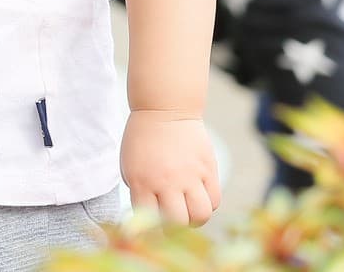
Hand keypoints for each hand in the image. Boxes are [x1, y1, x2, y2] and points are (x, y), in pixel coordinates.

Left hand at [120, 109, 219, 225]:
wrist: (164, 109)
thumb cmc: (142, 140)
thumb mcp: (129, 166)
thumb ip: (139, 193)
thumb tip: (149, 220)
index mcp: (142, 181)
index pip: (148, 221)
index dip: (150, 233)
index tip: (151, 234)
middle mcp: (166, 181)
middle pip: (177, 223)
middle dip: (173, 230)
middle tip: (171, 224)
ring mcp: (190, 175)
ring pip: (201, 215)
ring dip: (194, 221)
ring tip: (188, 214)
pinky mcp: (208, 169)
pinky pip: (214, 200)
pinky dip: (208, 206)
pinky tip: (198, 198)